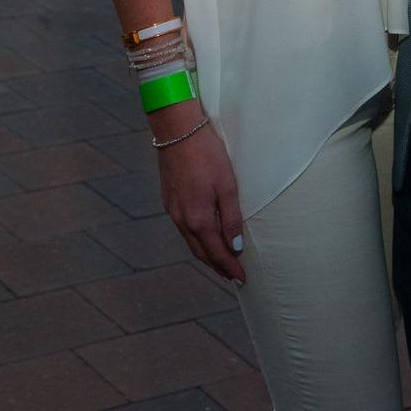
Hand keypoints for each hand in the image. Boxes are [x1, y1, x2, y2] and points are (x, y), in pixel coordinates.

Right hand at [156, 117, 246, 283]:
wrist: (177, 132)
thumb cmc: (207, 155)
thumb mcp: (227, 185)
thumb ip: (231, 218)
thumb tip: (235, 246)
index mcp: (198, 219)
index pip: (216, 253)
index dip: (229, 267)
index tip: (241, 279)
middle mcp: (182, 220)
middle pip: (201, 252)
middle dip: (217, 266)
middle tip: (232, 276)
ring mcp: (172, 211)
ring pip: (191, 242)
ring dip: (206, 254)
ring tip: (220, 261)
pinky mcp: (169, 200)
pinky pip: (183, 229)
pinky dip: (196, 239)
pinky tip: (204, 236)